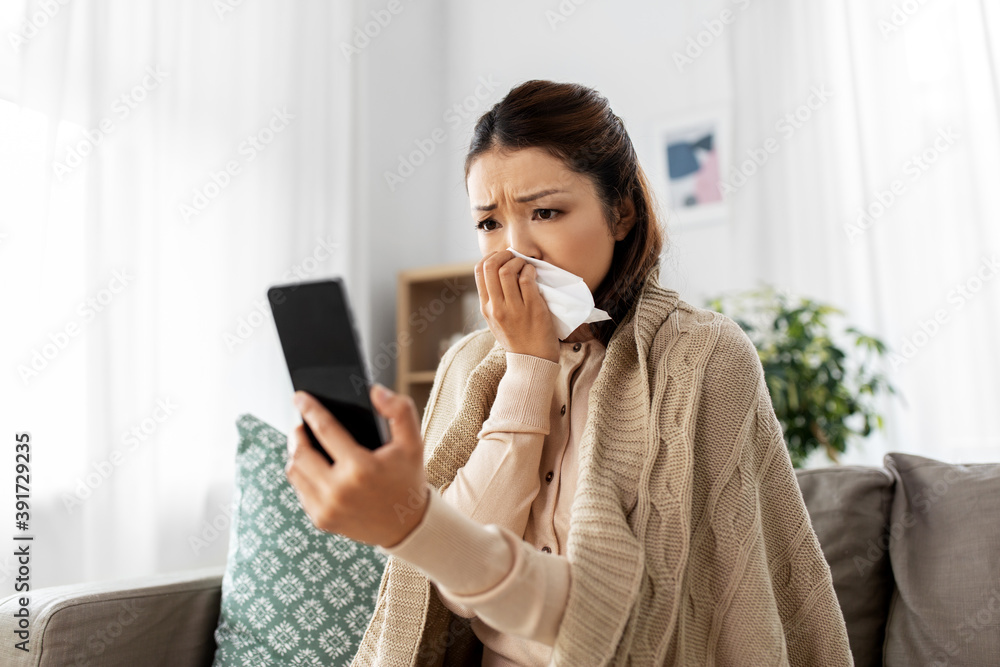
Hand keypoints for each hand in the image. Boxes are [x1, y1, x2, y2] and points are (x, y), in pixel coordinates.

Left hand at [284, 384, 429, 548]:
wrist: (407, 526)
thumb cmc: (408, 479)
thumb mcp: (413, 442)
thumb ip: (399, 410)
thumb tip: (374, 392)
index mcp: (360, 468)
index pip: (325, 430)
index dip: (310, 409)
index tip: (299, 396)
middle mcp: (339, 490)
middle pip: (301, 452)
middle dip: (297, 433)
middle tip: (300, 424)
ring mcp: (327, 508)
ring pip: (294, 472)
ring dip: (295, 454)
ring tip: (303, 443)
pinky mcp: (321, 520)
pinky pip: (299, 490)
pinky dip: (302, 475)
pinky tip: (312, 467)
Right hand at [475, 249, 558, 362]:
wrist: (532, 359)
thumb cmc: (516, 337)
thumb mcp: (495, 320)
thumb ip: (493, 299)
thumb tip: (496, 271)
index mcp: (486, 307)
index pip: (479, 271)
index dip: (490, 257)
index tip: (501, 257)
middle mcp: (496, 307)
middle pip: (491, 267)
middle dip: (504, 255)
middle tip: (514, 256)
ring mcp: (514, 308)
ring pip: (508, 271)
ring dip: (518, 261)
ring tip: (525, 265)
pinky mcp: (532, 308)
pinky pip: (527, 279)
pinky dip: (530, 270)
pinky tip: (533, 273)